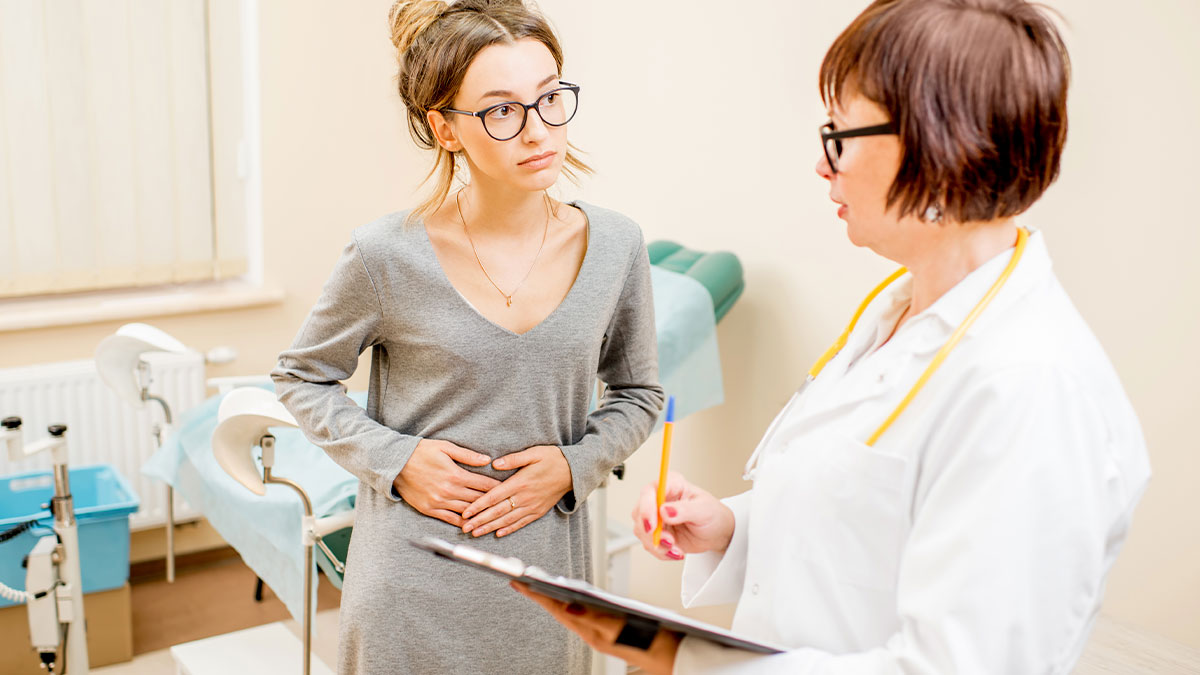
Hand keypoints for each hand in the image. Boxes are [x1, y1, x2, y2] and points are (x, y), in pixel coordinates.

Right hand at [392, 439, 499, 526]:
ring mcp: (439, 502)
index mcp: (455, 475)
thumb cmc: (421, 452)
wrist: (395, 463)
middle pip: (478, 499)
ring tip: (494, 516)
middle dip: (493, 502)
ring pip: (466, 512)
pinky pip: (450, 519)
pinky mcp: (429, 510)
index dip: (498, 488)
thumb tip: (488, 460)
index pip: (483, 484)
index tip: (509, 489)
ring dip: (480, 514)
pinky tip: (472, 524)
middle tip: (506, 504)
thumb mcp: (446, 447)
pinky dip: (463, 523)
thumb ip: (468, 455)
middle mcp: (449, 491)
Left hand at [459, 445, 572, 537]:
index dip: (478, 505)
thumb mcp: (534, 453)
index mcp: (520, 482)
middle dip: (479, 520)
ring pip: (507, 520)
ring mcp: (532, 506)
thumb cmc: (553, 459)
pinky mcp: (538, 511)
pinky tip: (498, 533)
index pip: (494, 496)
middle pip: (497, 512)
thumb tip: (495, 463)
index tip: (466, 512)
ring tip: (476, 533)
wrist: (574, 471)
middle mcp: (524, 497)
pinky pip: (521, 523)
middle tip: (464, 527)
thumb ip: (513, 459)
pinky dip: (509, 529)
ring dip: (490, 527)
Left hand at [512, 582, 680, 674]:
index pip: (557, 609)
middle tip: (521, 580)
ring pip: (570, 612)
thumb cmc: (651, 645)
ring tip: (538, 587)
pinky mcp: (610, 630)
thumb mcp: (620, 630)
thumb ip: (595, 618)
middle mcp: (593, 632)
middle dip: (540, 594)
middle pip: (560, 609)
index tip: (517, 581)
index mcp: (592, 632)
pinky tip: (570, 600)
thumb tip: (568, 608)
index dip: (536, 594)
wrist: (674, 657)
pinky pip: (584, 616)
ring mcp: (601, 632)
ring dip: (554, 599)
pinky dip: (572, 604)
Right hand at [632, 471, 734, 560]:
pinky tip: (676, 551)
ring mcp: (654, 516)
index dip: (646, 508)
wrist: (716, 533)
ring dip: (658, 544)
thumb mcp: (704, 510)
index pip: (649, 492)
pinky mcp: (655, 533)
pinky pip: (649, 544)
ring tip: (676, 548)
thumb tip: (665, 511)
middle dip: (652, 532)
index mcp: (671, 485)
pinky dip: (661, 552)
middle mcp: (658, 499)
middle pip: (639, 513)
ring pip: (642, 531)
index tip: (652, 526)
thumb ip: (685, 510)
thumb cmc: (713, 515)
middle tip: (669, 541)